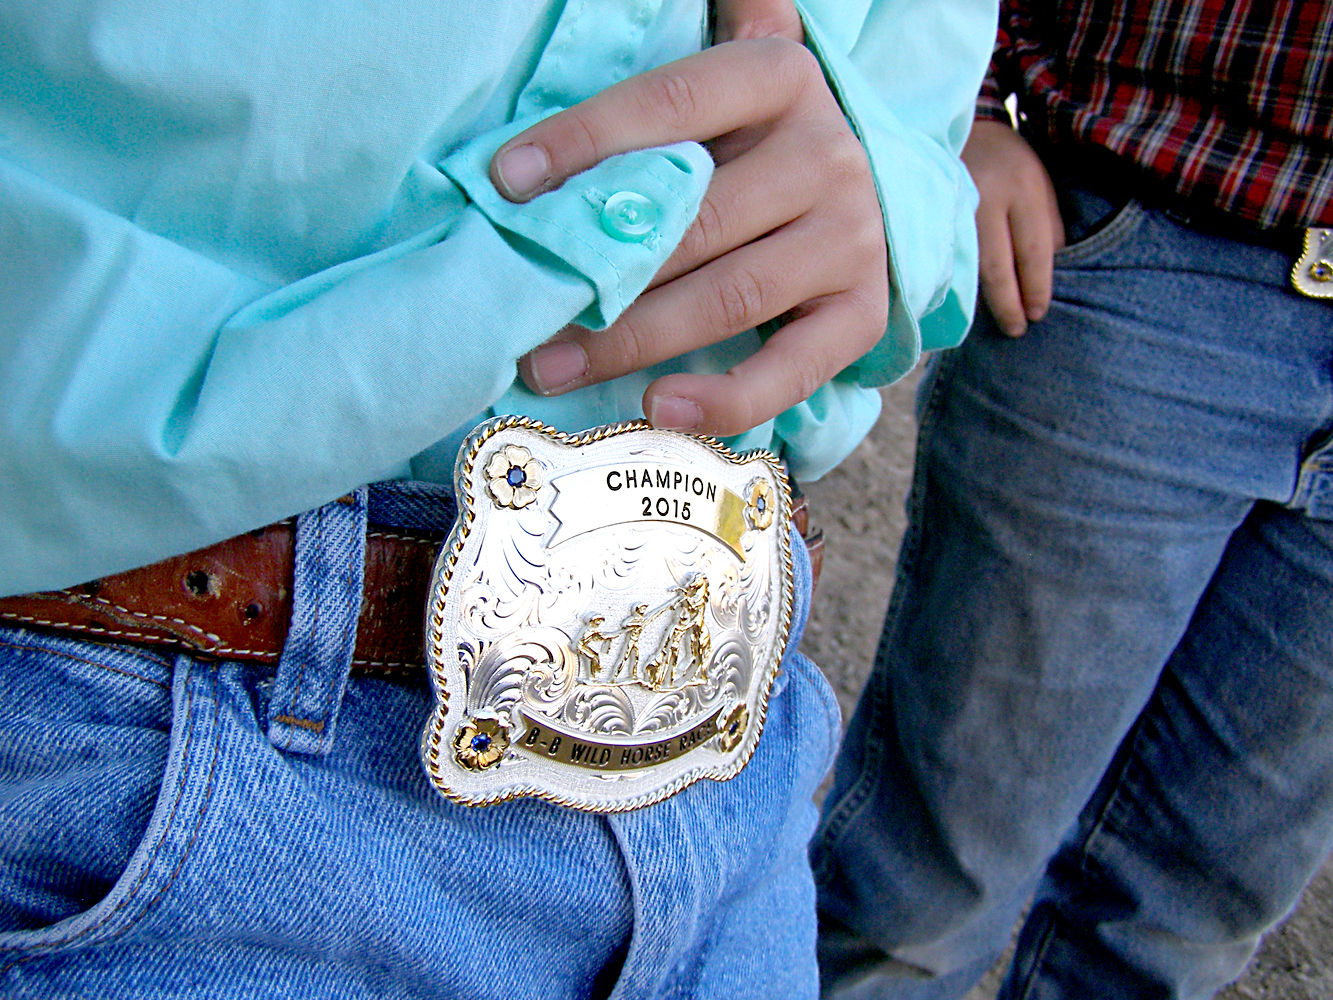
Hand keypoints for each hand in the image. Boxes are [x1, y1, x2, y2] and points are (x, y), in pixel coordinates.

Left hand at [488, 6, 887, 436]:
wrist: (867, 191)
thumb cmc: (760, 141)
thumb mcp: (734, 82)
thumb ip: (689, 58)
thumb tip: (629, 24)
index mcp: (782, 79)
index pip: (674, 100)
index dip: (588, 138)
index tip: (508, 182)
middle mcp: (828, 155)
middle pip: (697, 219)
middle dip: (598, 274)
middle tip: (521, 317)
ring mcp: (852, 240)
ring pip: (730, 297)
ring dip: (633, 342)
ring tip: (554, 368)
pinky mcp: (863, 314)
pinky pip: (792, 369)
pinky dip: (726, 399)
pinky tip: (658, 407)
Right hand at [962, 119, 1064, 336]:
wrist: (962, 127)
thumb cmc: (1007, 161)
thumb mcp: (1040, 183)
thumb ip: (1048, 224)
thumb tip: (1046, 273)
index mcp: (1022, 186)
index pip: (1034, 249)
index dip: (1036, 287)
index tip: (1038, 314)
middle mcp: (985, 198)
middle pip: (997, 265)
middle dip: (1007, 303)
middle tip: (1017, 329)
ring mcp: (952, 207)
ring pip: (968, 265)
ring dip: (982, 299)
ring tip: (993, 320)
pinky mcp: (931, 214)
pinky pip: (947, 256)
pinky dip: (960, 281)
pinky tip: (966, 301)